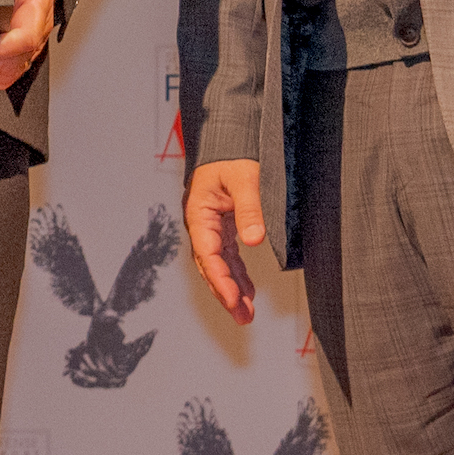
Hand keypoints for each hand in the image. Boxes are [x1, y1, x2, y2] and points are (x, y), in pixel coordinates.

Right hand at [185, 160, 263, 324]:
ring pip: (218, 265)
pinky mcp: (223, 225)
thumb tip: (254, 239)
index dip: (221, 279)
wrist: (229, 137)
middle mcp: (202, 223)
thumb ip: (249, 208)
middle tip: (241, 317)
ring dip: (231, 289)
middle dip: (225, 293)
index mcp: (199, 212)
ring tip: (245, 314)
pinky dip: (237, 274)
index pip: (208, 253)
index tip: (234, 299)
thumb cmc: (232, 153)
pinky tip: (247, 291)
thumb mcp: (244, 178)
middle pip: (210, 266)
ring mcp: (211, 225)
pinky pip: (227, 256)